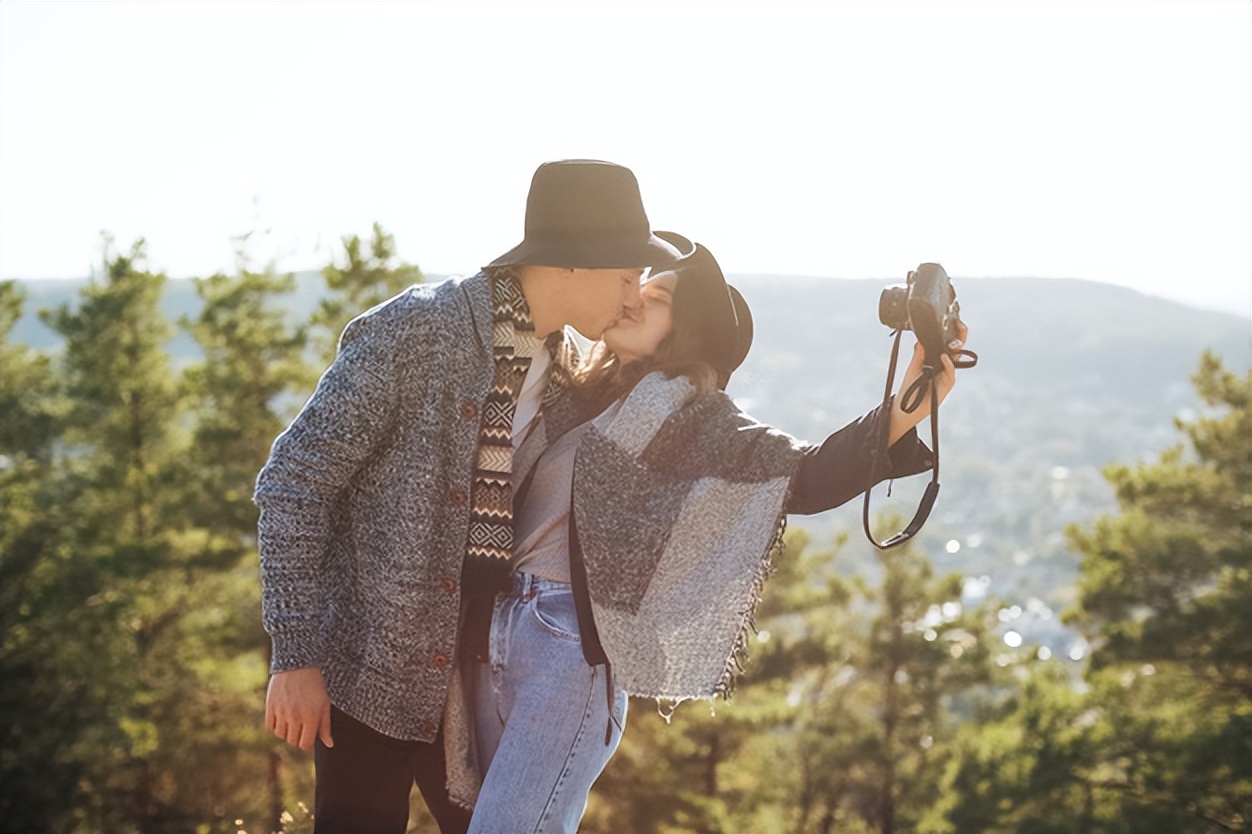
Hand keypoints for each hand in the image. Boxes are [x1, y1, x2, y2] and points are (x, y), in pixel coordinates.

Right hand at [265, 667, 332, 751]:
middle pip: (292, 741)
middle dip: (297, 736)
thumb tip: (329, 744)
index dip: (307, 742)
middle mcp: (295, 716)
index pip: (305, 745)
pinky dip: (275, 724)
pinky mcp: (270, 706)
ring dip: (286, 730)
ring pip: (280, 735)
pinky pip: (269, 727)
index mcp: (311, 717)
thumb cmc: (315, 685)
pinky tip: (282, 715)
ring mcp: (281, 711)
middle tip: (301, 723)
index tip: (308, 734)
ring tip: (292, 717)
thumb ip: (325, 726)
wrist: (298, 664)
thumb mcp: (324, 704)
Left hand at [887, 320, 967, 444]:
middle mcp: (944, 365)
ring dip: (956, 349)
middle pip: (956, 348)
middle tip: (960, 324)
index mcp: (936, 358)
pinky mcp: (946, 386)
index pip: (946, 342)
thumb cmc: (909, 387)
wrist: (906, 407)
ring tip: (953, 342)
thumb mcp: (913, 367)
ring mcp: (947, 375)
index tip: (952, 319)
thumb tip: (921, 339)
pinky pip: (950, 374)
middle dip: (960, 336)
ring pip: (956, 359)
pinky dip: (949, 365)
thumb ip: (918, 354)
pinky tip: (945, 358)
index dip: (950, 331)